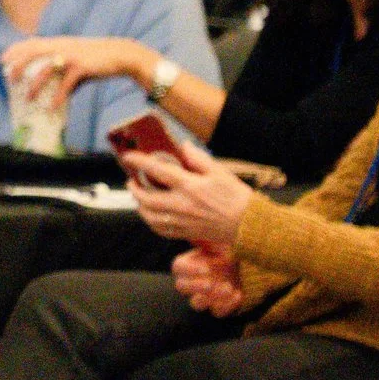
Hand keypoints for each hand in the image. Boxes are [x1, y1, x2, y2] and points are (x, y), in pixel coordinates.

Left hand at [2, 36, 150, 105]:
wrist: (120, 54)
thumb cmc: (96, 59)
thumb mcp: (76, 60)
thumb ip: (62, 72)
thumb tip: (52, 94)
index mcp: (58, 43)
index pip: (31, 42)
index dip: (15, 49)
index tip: (3, 59)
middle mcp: (61, 47)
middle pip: (32, 52)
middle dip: (18, 64)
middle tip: (9, 79)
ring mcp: (70, 56)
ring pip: (46, 70)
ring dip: (35, 85)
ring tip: (29, 99)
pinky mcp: (81, 67)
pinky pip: (65, 85)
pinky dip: (58, 97)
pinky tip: (53, 107)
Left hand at [125, 134, 255, 246]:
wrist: (250, 225)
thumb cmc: (237, 197)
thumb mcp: (219, 172)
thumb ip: (198, 158)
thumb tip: (183, 146)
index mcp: (190, 186)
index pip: (157, 171)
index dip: (139, 162)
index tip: (128, 156)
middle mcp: (182, 205)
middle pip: (147, 198)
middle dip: (134, 189)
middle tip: (132, 180)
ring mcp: (183, 221)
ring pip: (151, 217)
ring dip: (139, 206)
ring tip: (138, 197)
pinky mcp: (187, 233)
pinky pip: (161, 230)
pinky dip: (151, 222)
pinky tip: (151, 215)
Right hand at [172, 244, 247, 315]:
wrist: (250, 262)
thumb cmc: (230, 248)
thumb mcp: (218, 239)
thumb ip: (204, 237)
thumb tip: (192, 227)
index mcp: (190, 262)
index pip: (178, 267)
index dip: (190, 269)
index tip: (206, 267)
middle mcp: (194, 280)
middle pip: (181, 287)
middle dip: (195, 286)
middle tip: (210, 283)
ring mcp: (206, 295)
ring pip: (196, 303)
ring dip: (209, 298)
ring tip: (227, 288)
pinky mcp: (221, 305)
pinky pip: (218, 312)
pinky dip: (227, 306)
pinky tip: (238, 294)